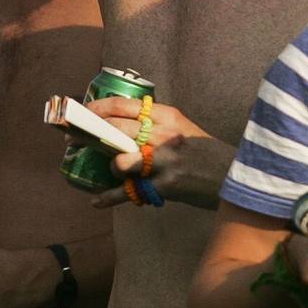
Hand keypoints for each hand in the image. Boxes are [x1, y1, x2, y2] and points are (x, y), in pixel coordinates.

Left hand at [85, 96, 231, 208]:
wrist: (237, 177)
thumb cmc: (206, 153)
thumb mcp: (183, 127)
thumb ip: (155, 124)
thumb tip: (120, 124)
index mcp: (166, 115)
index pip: (123, 105)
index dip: (96, 108)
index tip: (81, 112)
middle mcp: (163, 133)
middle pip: (115, 130)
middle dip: (88, 134)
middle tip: (70, 138)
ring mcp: (164, 160)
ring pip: (120, 160)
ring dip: (109, 167)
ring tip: (104, 170)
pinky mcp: (166, 185)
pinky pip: (130, 192)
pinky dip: (110, 198)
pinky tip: (96, 202)